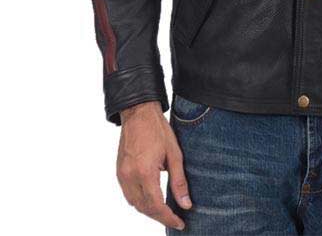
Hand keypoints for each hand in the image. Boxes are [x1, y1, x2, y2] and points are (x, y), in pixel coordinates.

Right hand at [117, 101, 190, 230]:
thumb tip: (186, 204)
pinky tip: (152, 200)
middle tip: (175, 220)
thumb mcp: (174, 154)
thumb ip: (179, 181)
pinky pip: (128, 195)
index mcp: (145, 172)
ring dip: (149, 211)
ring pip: (135, 204)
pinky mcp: (119, 172)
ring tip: (166, 212)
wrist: (138, 113)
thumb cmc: (158, 130)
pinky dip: (140, 202)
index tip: (180, 223)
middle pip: (144, 209)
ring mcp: (122, 175)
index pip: (156, 206)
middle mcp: (130, 177)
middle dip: (160, 217)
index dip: (168, 218)